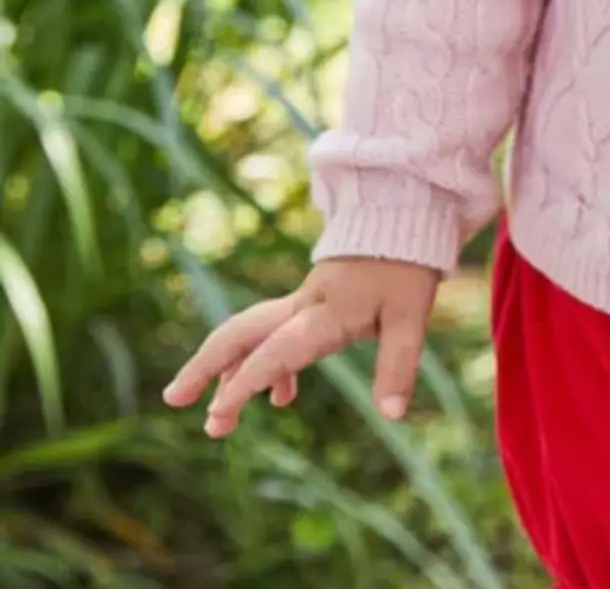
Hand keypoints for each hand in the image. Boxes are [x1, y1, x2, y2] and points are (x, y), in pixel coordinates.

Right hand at [162, 256, 441, 437]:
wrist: (405, 214)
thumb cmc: (407, 267)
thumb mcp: (411, 316)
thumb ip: (399, 364)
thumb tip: (391, 415)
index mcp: (325, 312)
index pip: (277, 350)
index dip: (246, 381)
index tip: (217, 413)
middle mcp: (304, 305)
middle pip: (242, 331)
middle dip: (206, 366)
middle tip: (173, 399)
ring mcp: (303, 301)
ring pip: (251, 332)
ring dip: (228, 370)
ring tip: (215, 421)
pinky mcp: (312, 301)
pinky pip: (275, 334)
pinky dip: (267, 365)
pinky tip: (280, 398)